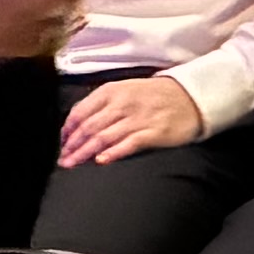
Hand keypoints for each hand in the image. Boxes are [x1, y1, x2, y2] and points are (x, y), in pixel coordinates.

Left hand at [60, 72, 206, 166]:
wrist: (190, 96)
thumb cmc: (154, 95)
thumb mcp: (125, 90)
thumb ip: (102, 103)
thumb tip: (77, 121)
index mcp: (112, 91)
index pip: (81, 111)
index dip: (68, 129)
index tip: (62, 142)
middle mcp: (122, 104)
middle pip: (89, 127)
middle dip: (72, 145)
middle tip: (63, 160)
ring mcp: (138, 118)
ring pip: (104, 137)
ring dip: (85, 152)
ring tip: (72, 164)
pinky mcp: (154, 133)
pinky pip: (129, 144)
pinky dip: (113, 152)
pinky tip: (101, 161)